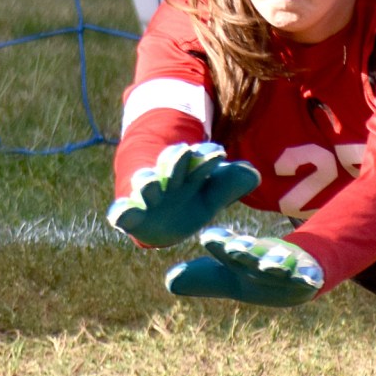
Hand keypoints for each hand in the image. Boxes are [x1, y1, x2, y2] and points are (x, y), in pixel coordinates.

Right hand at [107, 142, 259, 247]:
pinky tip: (122, 213)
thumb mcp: (211, 197)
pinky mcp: (130, 214)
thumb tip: (253, 174)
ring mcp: (148, 195)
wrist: (162, 224)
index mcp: (188, 173)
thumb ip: (229, 186)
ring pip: (146, 183)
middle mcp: (167, 179)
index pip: (198, 159)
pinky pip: (123, 211)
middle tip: (184, 151)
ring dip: (147, 181)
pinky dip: (121, 211)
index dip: (207, 156)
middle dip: (177, 159)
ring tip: (149, 181)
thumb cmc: (190, 204)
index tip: (219, 153)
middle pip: (171, 165)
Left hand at [164, 226, 323, 306]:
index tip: (207, 236)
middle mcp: (263, 258)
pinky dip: (308, 277)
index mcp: (243, 257)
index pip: (228, 250)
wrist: (299, 275)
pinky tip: (310, 280)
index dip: (219, 244)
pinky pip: (308, 276)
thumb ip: (202, 279)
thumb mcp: (230, 278)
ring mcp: (286, 266)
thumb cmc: (257, 274)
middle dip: (244, 251)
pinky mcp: (307, 275)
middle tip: (233, 248)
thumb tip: (169, 281)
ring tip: (268, 265)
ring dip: (274, 263)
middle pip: (253, 255)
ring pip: (280, 264)